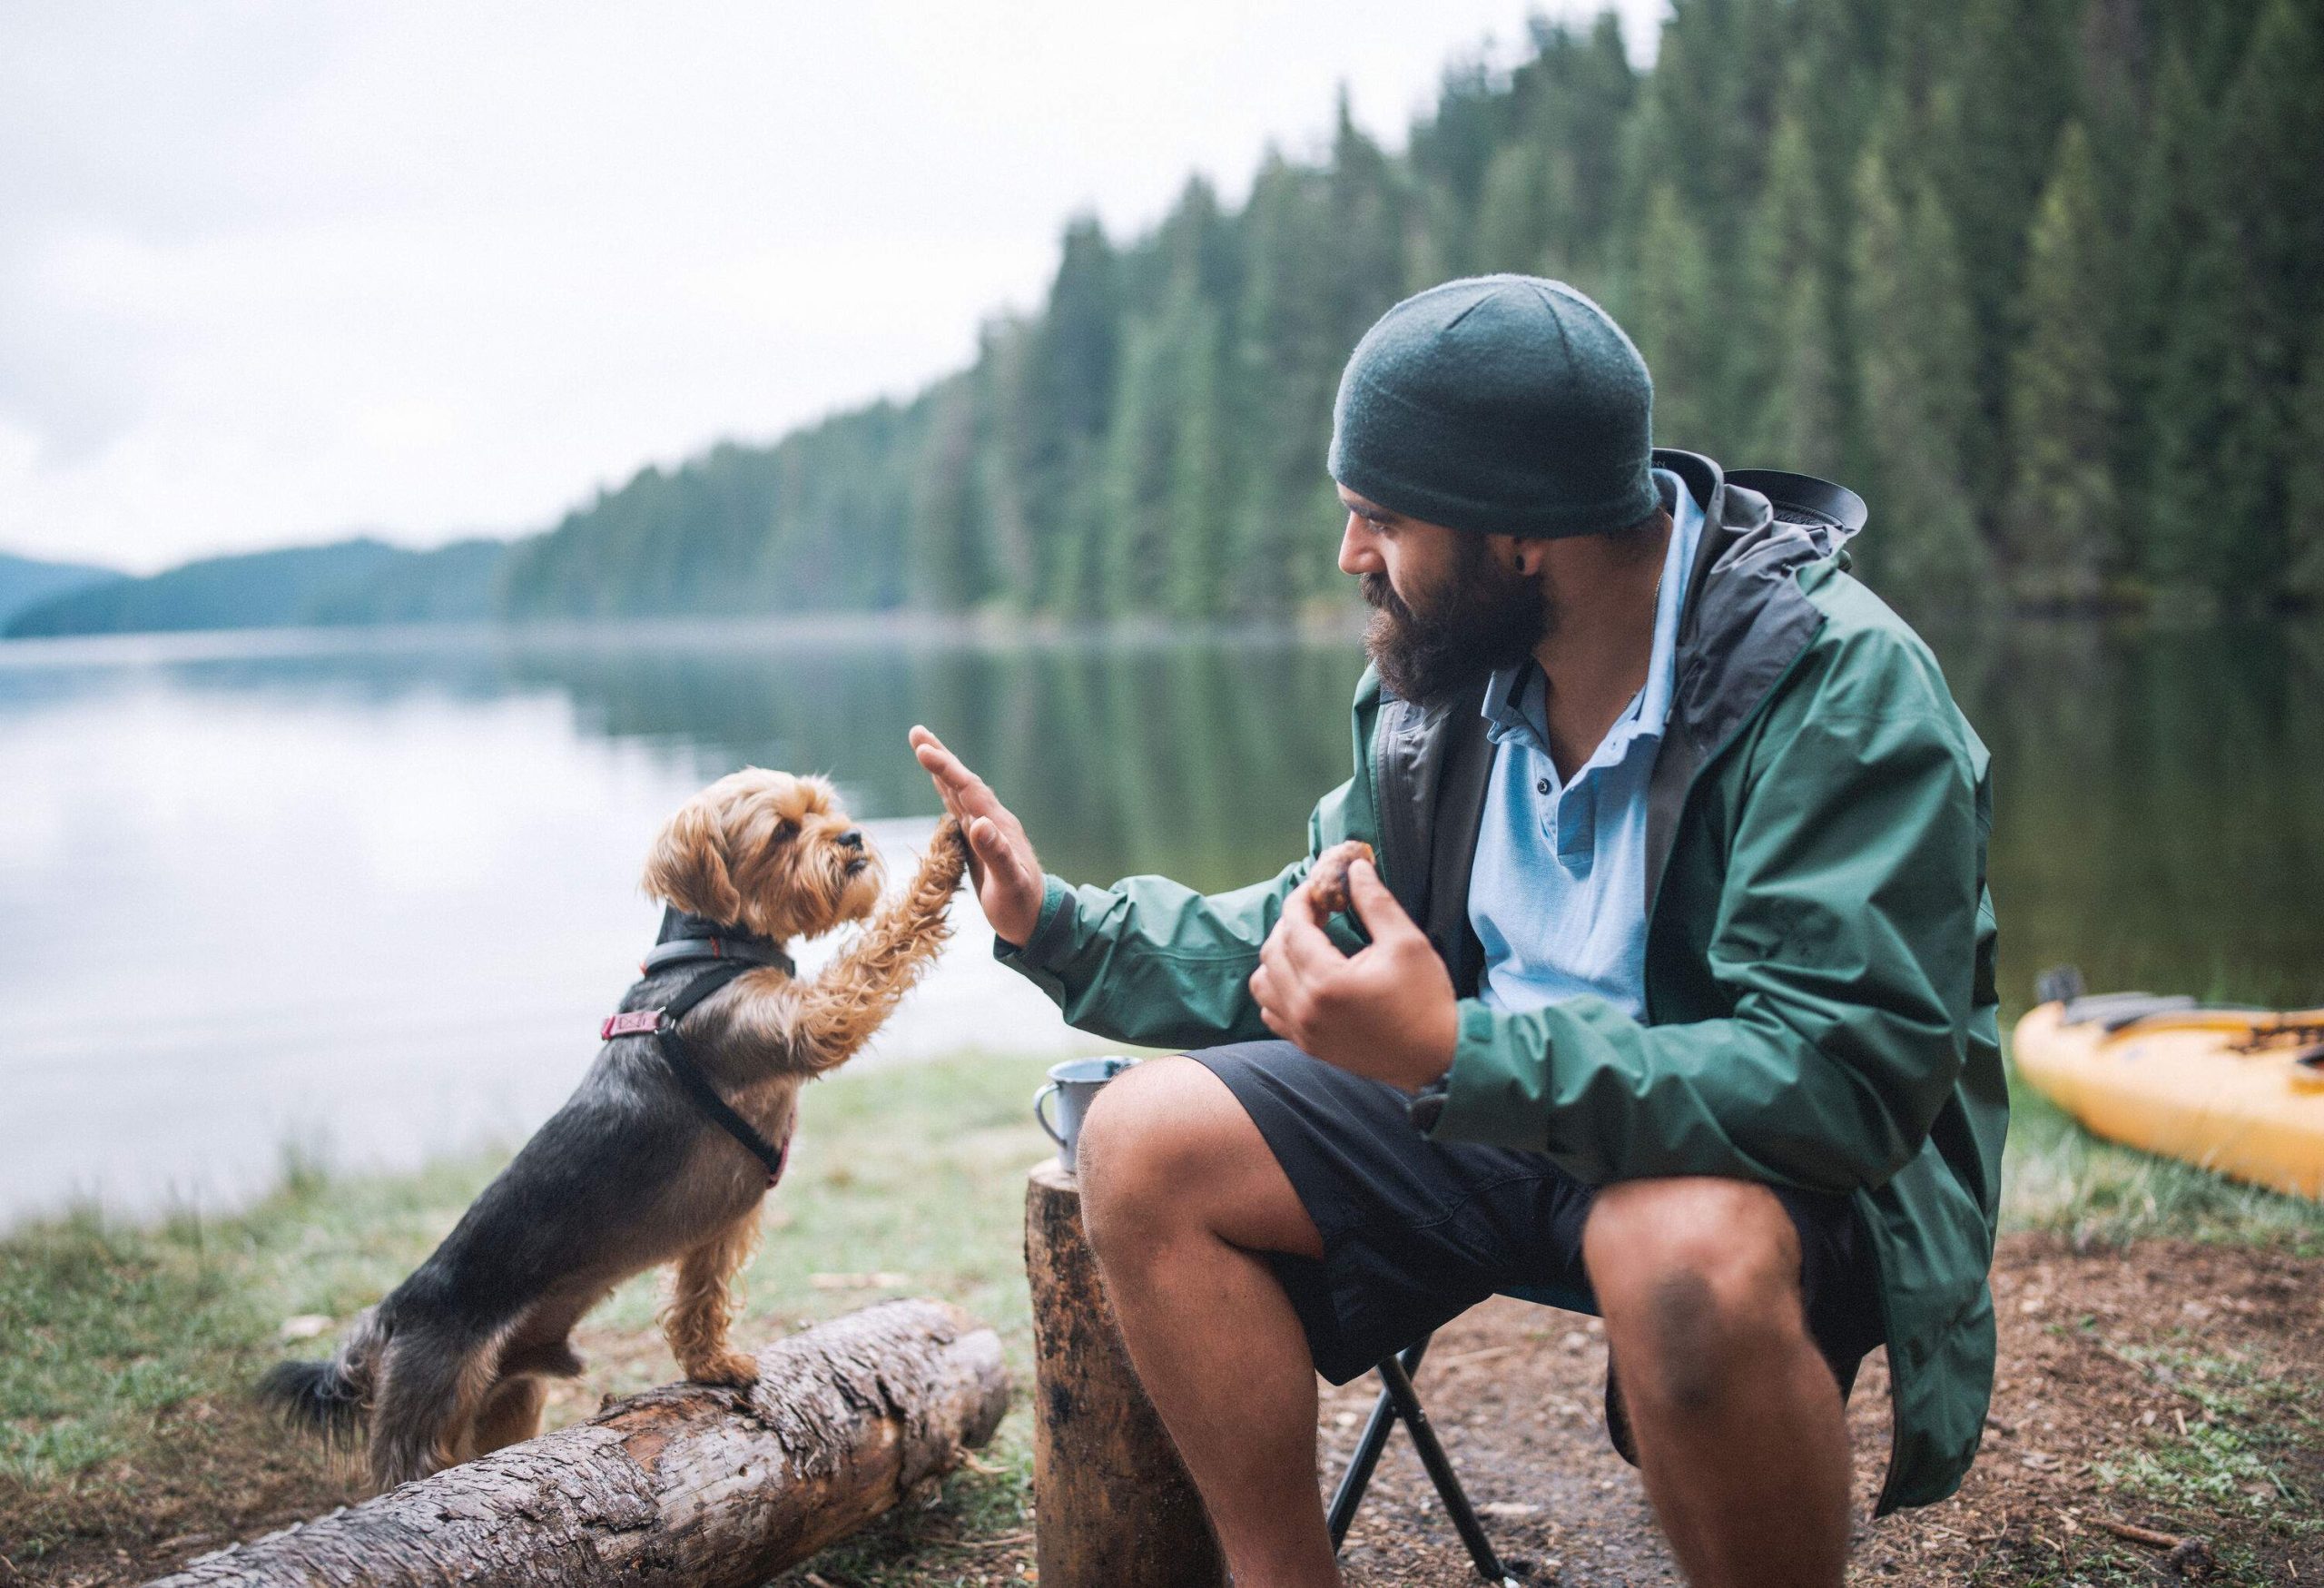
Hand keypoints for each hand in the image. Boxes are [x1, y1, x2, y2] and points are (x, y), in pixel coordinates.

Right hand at [908, 725, 1044, 945]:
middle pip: (963, 782)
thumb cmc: (1023, 906)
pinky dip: (947, 793)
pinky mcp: (980, 843)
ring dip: (941, 770)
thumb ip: (997, 854)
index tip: (923, 750)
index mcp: (999, 826)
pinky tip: (940, 786)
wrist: (1038, 921)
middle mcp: (992, 822)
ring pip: (959, 793)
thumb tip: (979, 824)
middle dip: (940, 757)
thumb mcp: (1010, 884)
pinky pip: (959, 810)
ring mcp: (986, 831)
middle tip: (916, 732)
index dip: (946, 769)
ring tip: (923, 748)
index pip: (968, 790)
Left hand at [1250, 858, 1457, 1090]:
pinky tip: (1305, 977)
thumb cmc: (1426, 999)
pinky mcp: (1308, 1046)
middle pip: (1272, 952)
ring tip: (1308, 944)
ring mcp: (1303, 1031)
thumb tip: (1355, 867)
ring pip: (1262, 983)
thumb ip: (1375, 902)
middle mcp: (1305, 1009)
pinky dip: (1278, 988)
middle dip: (1290, 923)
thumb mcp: (1407, 942)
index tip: (1318, 885)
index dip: (1301, 899)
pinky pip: (1271, 1011)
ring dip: (1278, 956)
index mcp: (1326, 981)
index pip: (1293, 927)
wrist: (1437, 1058)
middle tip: (1318, 911)